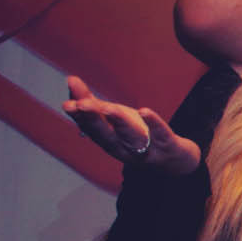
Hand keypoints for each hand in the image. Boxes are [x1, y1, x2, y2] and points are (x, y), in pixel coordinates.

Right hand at [62, 76, 201, 173]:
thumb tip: (70, 80)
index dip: (79, 117)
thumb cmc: (137, 135)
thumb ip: (92, 102)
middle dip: (92, 120)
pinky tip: (145, 111)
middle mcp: (124, 148)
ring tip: (107, 108)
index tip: (67, 104)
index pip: (91, 129)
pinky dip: (153, 124)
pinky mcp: (167, 145)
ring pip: (130, 135)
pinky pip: (160, 135)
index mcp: (109, 141)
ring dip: (118, 122)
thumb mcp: (114, 119)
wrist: (174, 161)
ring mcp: (146, 148)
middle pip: (106, 134)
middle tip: (80, 105)